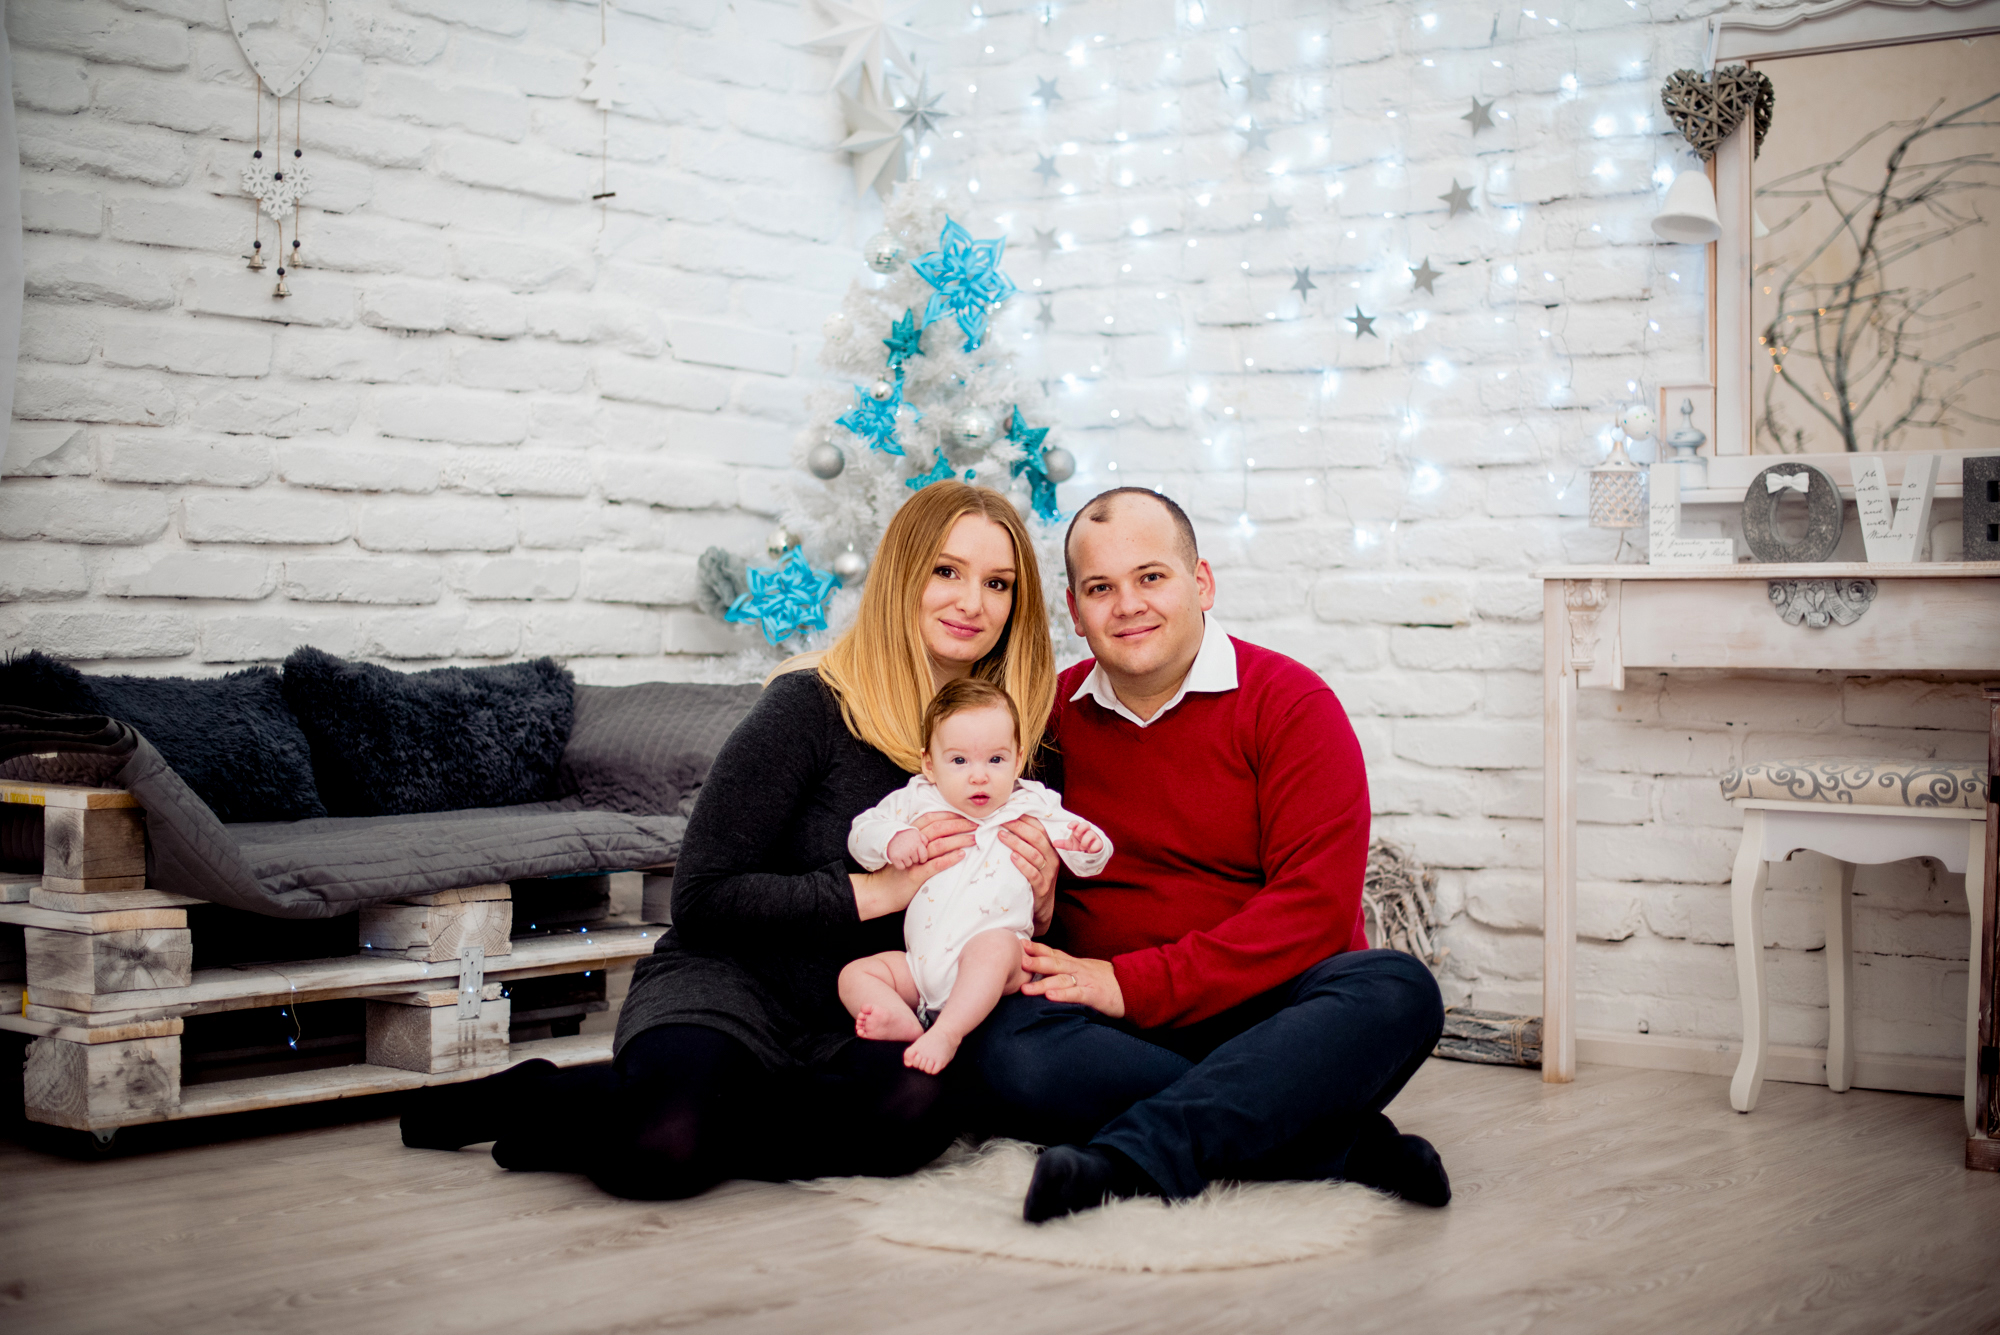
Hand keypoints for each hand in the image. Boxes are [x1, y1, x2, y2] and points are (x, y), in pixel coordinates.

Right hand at [850, 824, 969, 919]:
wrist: (882, 891)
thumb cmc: (899, 871)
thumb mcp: (908, 851)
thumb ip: (922, 841)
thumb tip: (945, 834)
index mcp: (911, 836)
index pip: (931, 819)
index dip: (949, 815)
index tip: (965, 815)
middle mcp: (912, 844)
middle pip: (938, 828)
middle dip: (959, 824)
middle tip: (976, 825)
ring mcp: (914, 859)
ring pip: (939, 844)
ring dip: (959, 839)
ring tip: (974, 838)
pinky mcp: (916, 874)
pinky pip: (935, 864)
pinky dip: (949, 858)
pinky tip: (962, 855)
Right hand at [885, 827, 926, 869]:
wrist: (889, 833)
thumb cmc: (905, 834)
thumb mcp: (916, 833)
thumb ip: (924, 839)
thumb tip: (928, 847)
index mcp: (917, 842)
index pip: (924, 857)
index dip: (922, 858)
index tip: (919, 857)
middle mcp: (911, 849)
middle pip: (916, 861)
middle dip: (913, 858)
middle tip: (908, 852)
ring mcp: (903, 854)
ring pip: (909, 864)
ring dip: (906, 861)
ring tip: (903, 853)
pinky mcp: (895, 858)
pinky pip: (901, 867)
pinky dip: (900, 864)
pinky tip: (898, 858)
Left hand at [997, 815, 1058, 935]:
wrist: (1041, 906)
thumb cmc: (1033, 876)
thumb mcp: (1034, 857)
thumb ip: (1027, 841)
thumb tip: (1008, 819)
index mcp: (1050, 848)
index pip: (1040, 827)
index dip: (1025, 818)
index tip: (1008, 810)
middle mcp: (1052, 858)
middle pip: (1037, 837)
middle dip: (1018, 826)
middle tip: (1001, 820)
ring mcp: (1048, 874)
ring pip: (1034, 854)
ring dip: (1016, 843)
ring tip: (1001, 835)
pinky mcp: (1042, 888)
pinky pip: (1033, 874)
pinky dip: (1022, 864)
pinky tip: (1012, 857)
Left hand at [1019, 941, 1123, 1017]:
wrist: (1133, 986)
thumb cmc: (1105, 981)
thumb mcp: (1084, 970)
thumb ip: (1066, 969)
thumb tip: (1043, 968)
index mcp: (1074, 964)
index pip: (1053, 953)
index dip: (1037, 949)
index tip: (1020, 944)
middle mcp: (1078, 969)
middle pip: (1054, 964)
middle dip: (1035, 961)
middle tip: (1019, 959)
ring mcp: (1085, 981)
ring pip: (1061, 980)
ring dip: (1042, 983)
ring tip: (1025, 987)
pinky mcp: (1093, 995)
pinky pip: (1076, 994)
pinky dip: (1063, 995)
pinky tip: (1050, 997)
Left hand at [1054, 826, 1102, 854]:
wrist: (1090, 856)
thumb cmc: (1080, 848)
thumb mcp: (1071, 846)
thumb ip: (1063, 844)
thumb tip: (1054, 843)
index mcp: (1079, 831)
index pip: (1077, 823)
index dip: (1073, 823)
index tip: (1069, 827)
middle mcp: (1087, 832)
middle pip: (1086, 824)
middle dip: (1081, 828)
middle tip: (1076, 835)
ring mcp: (1094, 837)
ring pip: (1091, 834)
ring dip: (1085, 841)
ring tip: (1082, 848)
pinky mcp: (1100, 844)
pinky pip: (1098, 843)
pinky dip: (1092, 848)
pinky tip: (1089, 852)